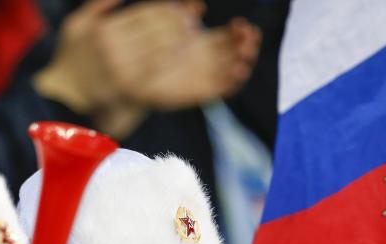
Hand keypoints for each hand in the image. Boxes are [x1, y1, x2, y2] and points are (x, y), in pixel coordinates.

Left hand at [125, 16, 260, 110]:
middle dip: (247, 43)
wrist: (137, 78)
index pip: (231, 36)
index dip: (240, 31)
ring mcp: (208, 77)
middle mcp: (211, 61)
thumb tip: (198, 6)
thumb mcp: (167, 30)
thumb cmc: (150, 52)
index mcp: (206, 43)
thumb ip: (183, 17)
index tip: (241, 24)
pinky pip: (223, 89)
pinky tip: (238, 71)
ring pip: (235, 69)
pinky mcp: (203, 92)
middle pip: (238, 51)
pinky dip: (234, 81)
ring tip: (246, 52)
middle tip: (248, 35)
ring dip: (245, 60)